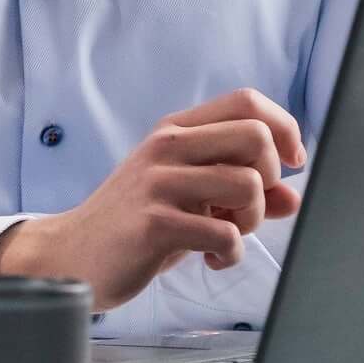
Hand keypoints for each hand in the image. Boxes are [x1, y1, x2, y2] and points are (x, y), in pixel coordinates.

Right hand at [0, 88, 307, 309]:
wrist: (71, 256)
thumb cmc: (134, 225)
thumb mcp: (189, 199)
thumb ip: (238, 192)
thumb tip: (292, 197)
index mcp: (176, 131)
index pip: (247, 102)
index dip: (284, 129)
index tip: (290, 165)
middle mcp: (167, 147)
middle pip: (256, 136)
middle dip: (271, 177)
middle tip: (247, 208)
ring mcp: (158, 183)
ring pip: (248, 185)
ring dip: (251, 220)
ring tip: (226, 237)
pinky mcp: (153, 224)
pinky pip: (225, 234)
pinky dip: (230, 254)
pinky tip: (210, 259)